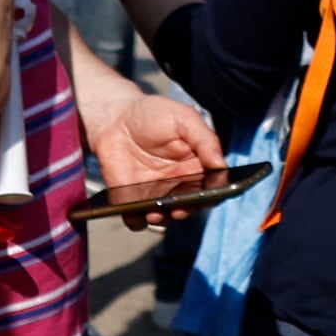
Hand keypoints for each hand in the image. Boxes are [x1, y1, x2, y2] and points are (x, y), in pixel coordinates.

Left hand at [82, 82, 225, 213]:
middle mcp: (180, 186)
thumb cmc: (153, 115)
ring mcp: (157, 195)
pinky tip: (134, 213)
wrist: (115, 119)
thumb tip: (221, 165)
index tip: (211, 193)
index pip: (215, 186)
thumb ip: (205, 139)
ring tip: (155, 212)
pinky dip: (136, 220)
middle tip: (179, 208)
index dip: (216, 192)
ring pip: (166, 218)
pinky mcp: (133, 201)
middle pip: (192, 207)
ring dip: (163, 219)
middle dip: (188, 210)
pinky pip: (136, 219)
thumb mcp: (183, 118)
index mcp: (198, 167)